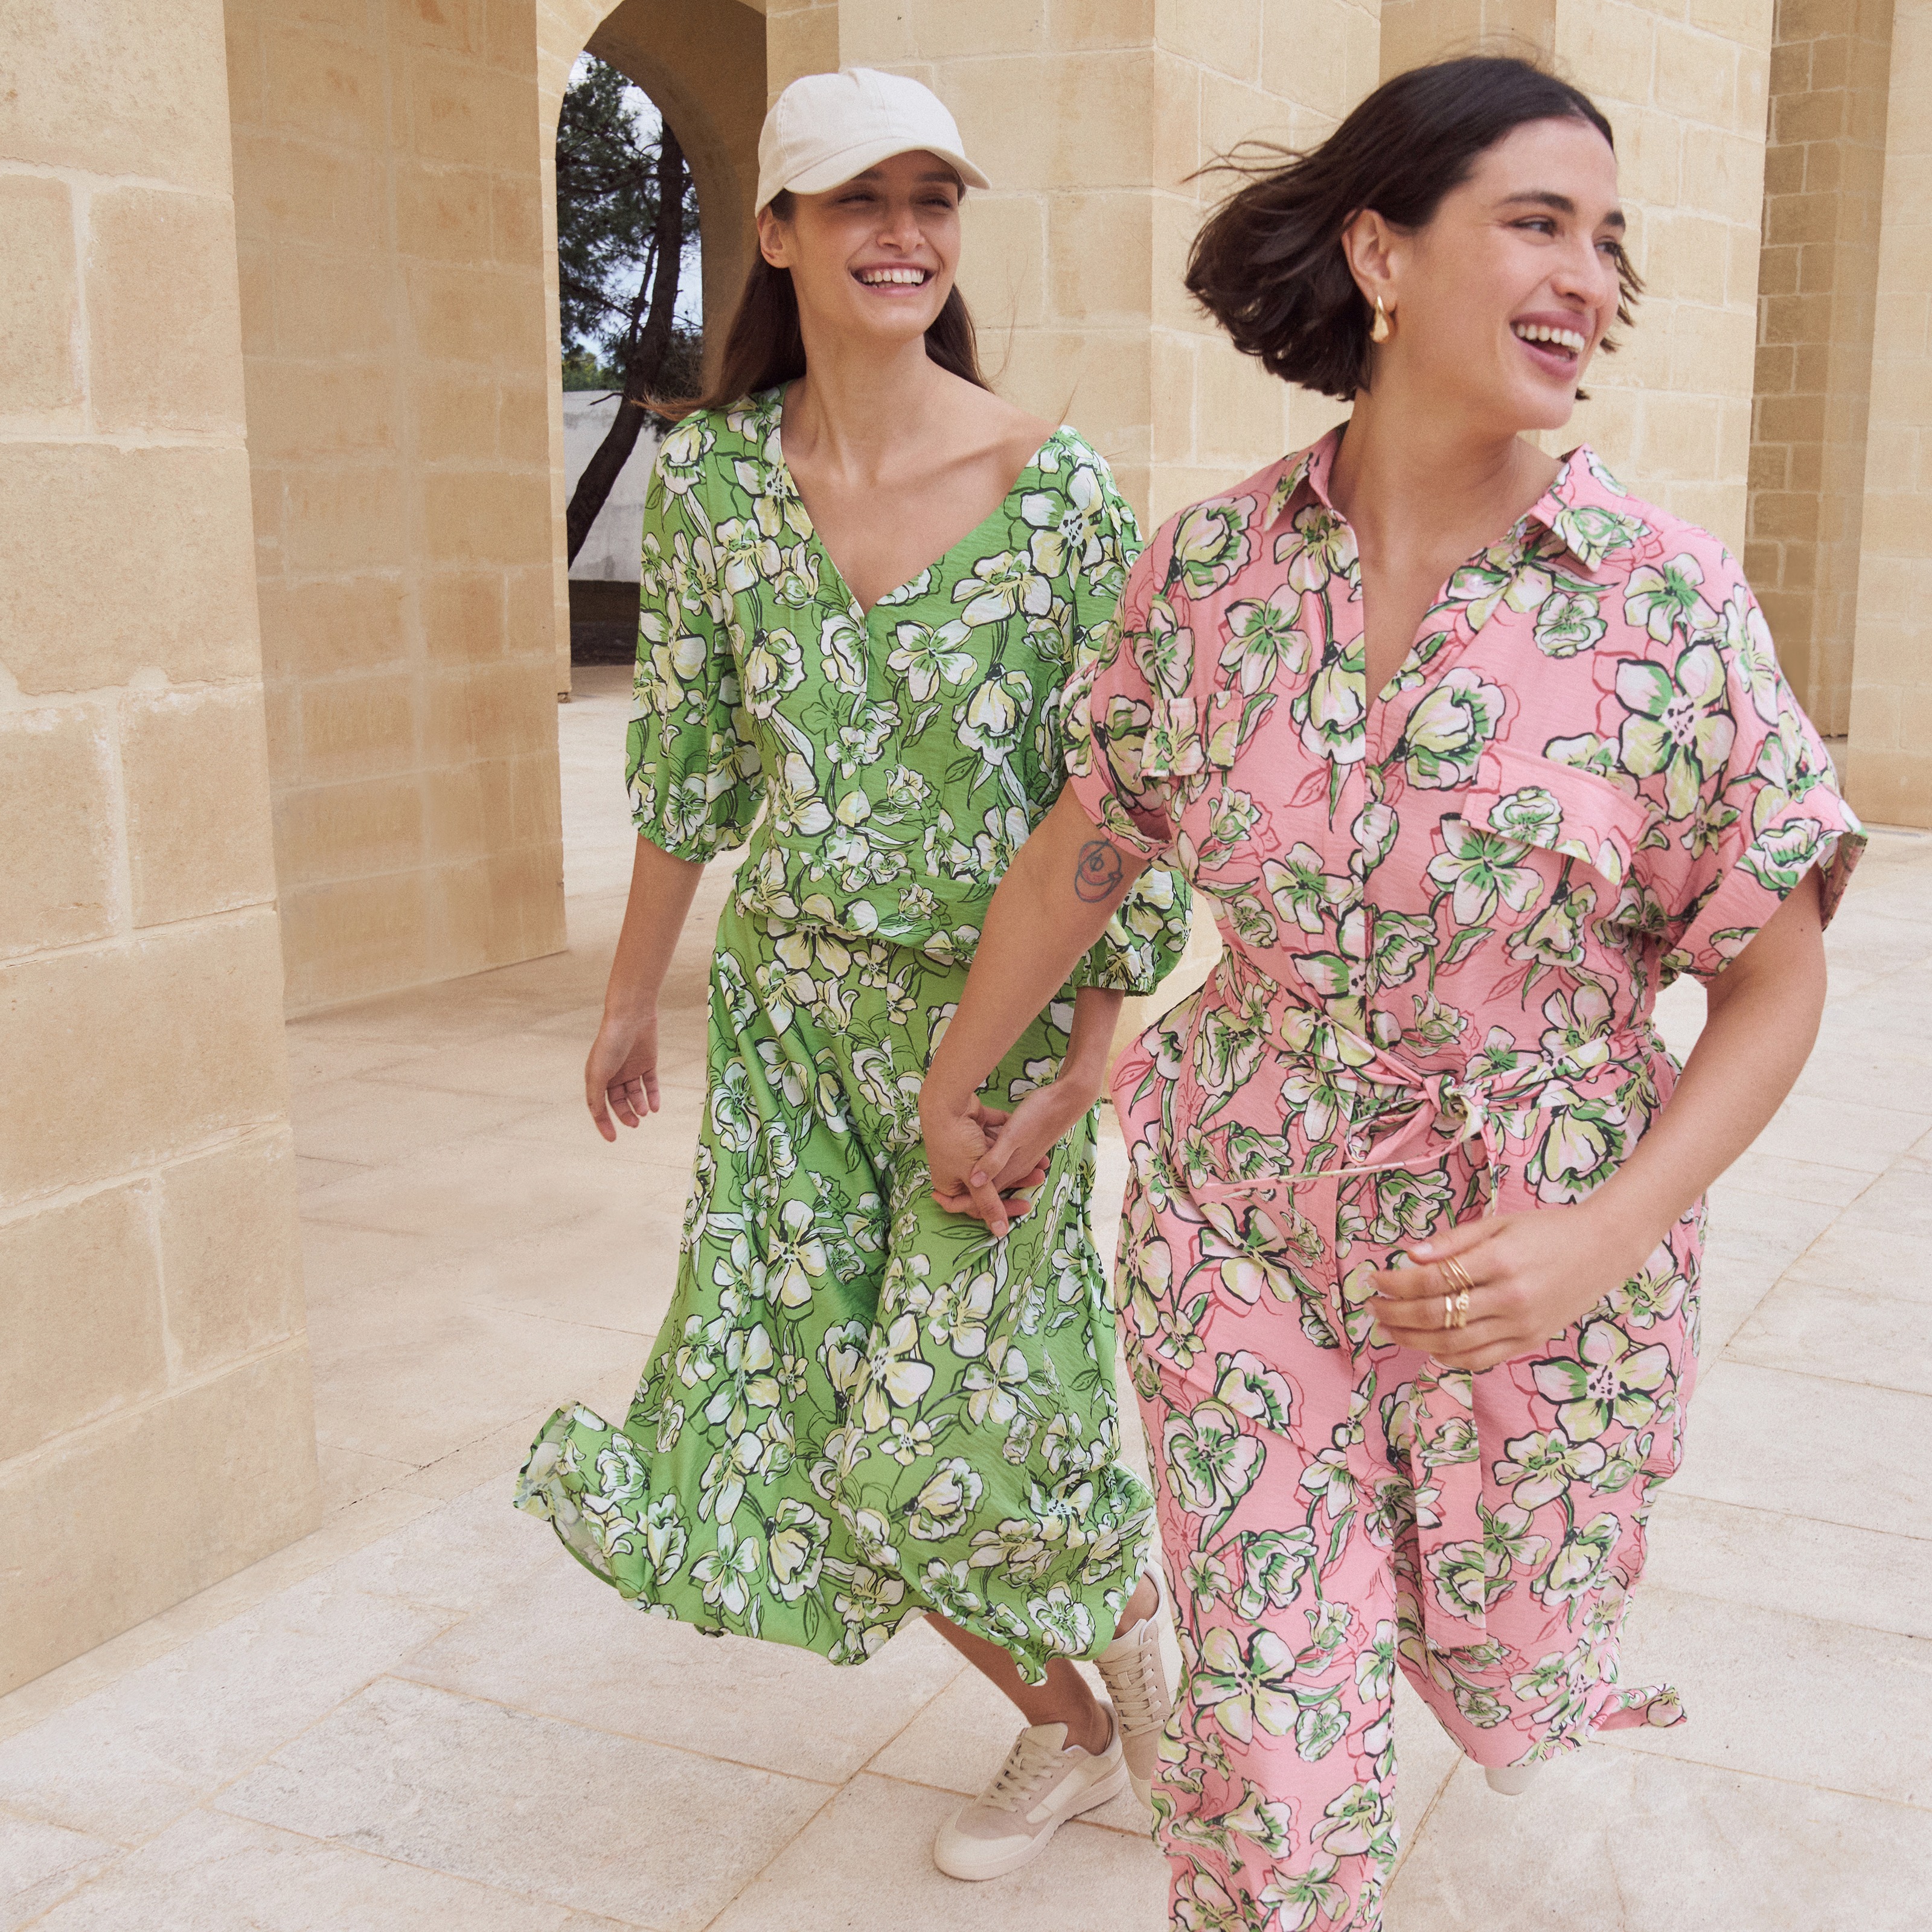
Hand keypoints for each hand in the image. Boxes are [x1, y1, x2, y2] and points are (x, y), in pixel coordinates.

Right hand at [586, 1006, 659, 1141]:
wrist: (631, 1017)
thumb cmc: (610, 1043)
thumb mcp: (597, 1073)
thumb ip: (595, 1096)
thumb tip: (597, 1116)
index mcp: (597, 1077)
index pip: (599, 1106)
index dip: (604, 1123)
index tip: (613, 1138)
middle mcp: (613, 1075)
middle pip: (619, 1103)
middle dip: (626, 1115)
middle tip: (635, 1123)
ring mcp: (631, 1069)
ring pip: (635, 1096)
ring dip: (640, 1106)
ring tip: (644, 1112)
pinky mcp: (648, 1064)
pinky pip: (650, 1085)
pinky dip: (653, 1097)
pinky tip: (655, 1108)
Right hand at [920, 1088, 1054, 1237]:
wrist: (946, 1099)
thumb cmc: (957, 1142)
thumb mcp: (976, 1179)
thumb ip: (989, 1202)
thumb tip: (1000, 1233)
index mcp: (949, 1183)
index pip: (977, 1205)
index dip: (1002, 1208)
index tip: (1026, 1205)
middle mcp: (955, 1167)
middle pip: (990, 1180)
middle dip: (1015, 1178)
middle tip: (1038, 1178)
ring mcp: (963, 1145)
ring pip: (993, 1157)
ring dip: (1013, 1157)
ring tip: (1040, 1158)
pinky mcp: (971, 1126)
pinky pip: (991, 1135)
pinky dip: (1005, 1135)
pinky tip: (1021, 1133)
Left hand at [949, 1080, 1094, 1200]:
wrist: (1067, 1099)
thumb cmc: (1039, 1115)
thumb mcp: (1012, 1136)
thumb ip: (993, 1160)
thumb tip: (973, 1181)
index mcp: (1010, 1169)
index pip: (983, 1194)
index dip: (960, 1200)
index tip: (936, 1196)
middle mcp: (1014, 1167)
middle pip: (985, 1187)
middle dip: (964, 1191)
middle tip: (937, 1191)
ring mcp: (1019, 1156)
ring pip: (990, 1169)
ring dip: (974, 1170)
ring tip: (950, 1162)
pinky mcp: (1021, 1143)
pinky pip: (997, 1154)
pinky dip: (985, 1151)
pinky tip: (975, 1140)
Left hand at [1371, 1200, 1657, 1371]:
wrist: (1603, 1249)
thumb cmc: (1547, 1230)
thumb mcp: (1499, 1223)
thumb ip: (1454, 1241)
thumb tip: (1410, 1256)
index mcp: (1500, 1262)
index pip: (1434, 1280)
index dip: (1397, 1283)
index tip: (1375, 1278)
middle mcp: (1510, 1298)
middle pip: (1438, 1315)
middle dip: (1396, 1314)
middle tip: (1373, 1307)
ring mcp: (1521, 1325)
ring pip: (1454, 1343)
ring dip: (1414, 1339)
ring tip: (1389, 1329)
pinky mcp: (1530, 1341)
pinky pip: (1481, 1359)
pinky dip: (1449, 1357)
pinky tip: (1429, 1347)